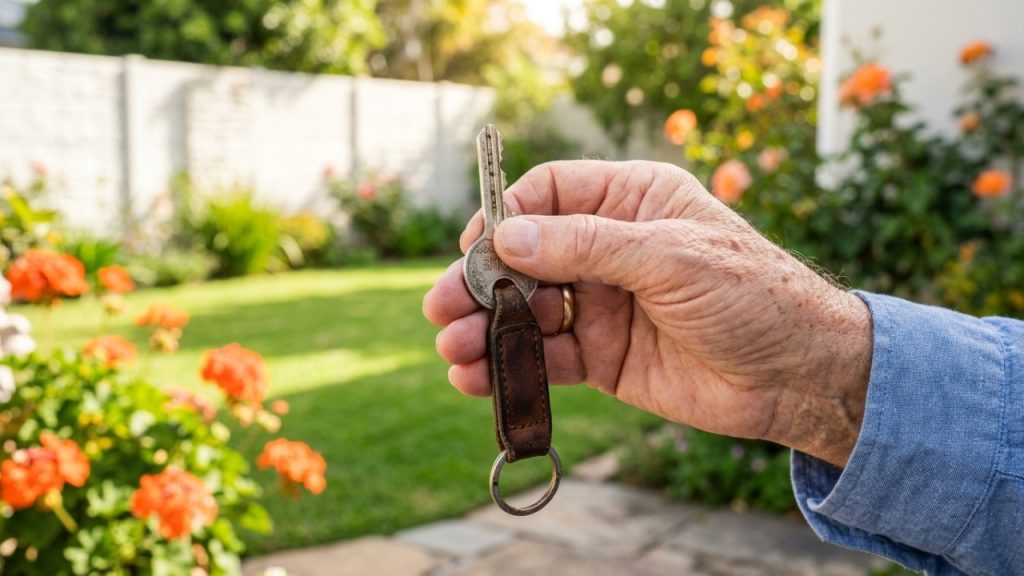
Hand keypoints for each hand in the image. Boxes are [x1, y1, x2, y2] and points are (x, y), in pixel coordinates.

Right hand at [423, 160, 871, 466]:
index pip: (548, 195)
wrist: (798, 377)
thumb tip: (507, 236)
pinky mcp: (602, 357)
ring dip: (485, 327)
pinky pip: (544, 358)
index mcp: (630, 201)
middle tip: (441, 307)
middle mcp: (609, 249)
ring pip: (526, 310)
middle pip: (524, 256)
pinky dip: (509, 367)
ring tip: (453, 349)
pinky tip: (477, 379)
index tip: (476, 250)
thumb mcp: (672, 257)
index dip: (505, 217)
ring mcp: (603, 304)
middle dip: (480, 282)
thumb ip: (587, 246)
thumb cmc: (753, 296)